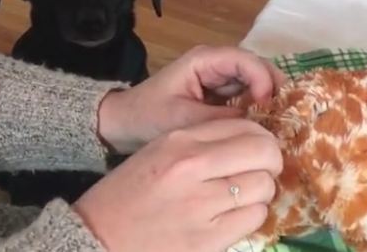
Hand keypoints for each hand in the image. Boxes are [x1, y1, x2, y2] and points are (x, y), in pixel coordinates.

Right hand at [74, 118, 282, 251]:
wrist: (96, 238)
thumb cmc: (128, 195)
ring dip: (260, 192)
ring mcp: (202, 205)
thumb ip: (202, 142)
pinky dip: (250, 217)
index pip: (245, 126)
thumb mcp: (159, 152)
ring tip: (241, 198)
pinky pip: (254, 218)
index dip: (260, 138)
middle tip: (262, 171)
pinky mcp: (208, 240)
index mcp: (180, 141)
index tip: (257, 150)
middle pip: (264, 152)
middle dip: (270, 162)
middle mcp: (193, 167)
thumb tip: (251, 139)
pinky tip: (232, 218)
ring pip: (263, 186)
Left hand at [98, 45, 286, 153]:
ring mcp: (220, 79)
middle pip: (256, 68)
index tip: (267, 106)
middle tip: (284, 116)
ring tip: (277, 124)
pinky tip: (264, 128)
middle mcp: (216, 64)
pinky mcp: (220, 95)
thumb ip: (220, 120)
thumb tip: (257, 127)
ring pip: (255, 83)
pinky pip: (247, 97)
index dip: (262, 79)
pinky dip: (258, 110)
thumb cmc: (147, 117)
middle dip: (272, 89)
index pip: (245, 60)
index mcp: (205, 60)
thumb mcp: (183, 120)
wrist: (121, 126)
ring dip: (267, 100)